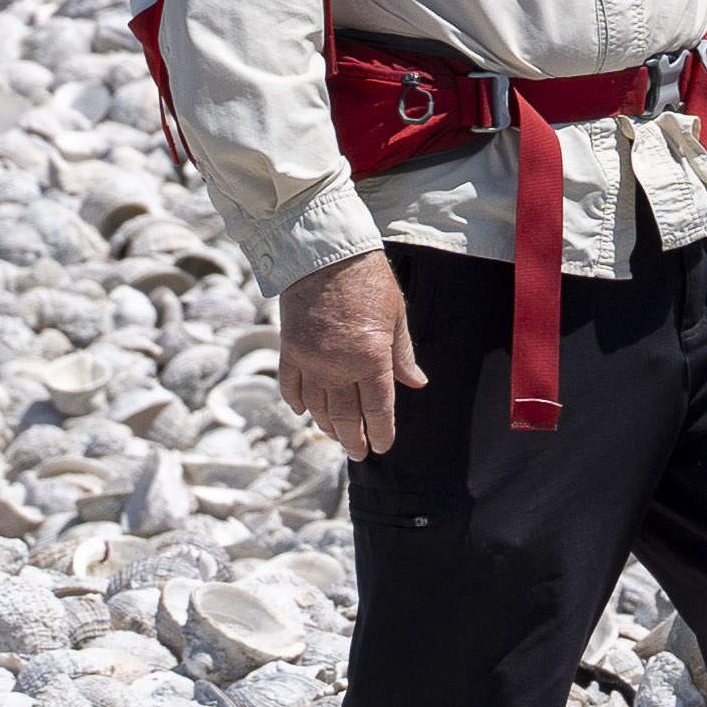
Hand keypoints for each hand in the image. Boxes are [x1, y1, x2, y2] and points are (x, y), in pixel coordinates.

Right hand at [277, 251, 427, 457]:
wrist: (324, 252)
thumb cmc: (368, 279)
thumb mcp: (396, 314)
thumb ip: (403, 354)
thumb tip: (416, 384)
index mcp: (371, 357)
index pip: (378, 409)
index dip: (382, 432)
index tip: (383, 446)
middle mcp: (339, 365)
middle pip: (345, 416)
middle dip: (354, 439)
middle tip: (360, 453)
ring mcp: (310, 360)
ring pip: (317, 407)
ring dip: (328, 426)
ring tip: (337, 436)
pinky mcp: (290, 349)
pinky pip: (291, 386)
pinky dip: (297, 402)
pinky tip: (304, 412)